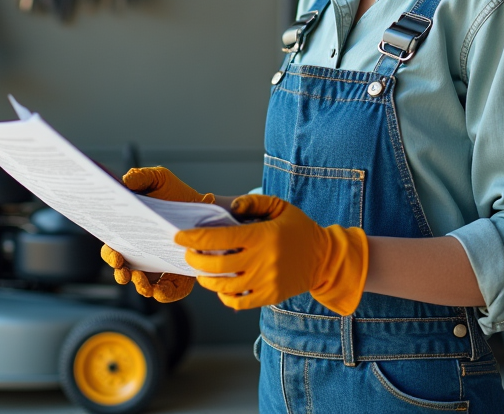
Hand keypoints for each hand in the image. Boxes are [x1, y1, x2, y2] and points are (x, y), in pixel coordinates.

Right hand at [100, 166, 211, 301]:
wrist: (205, 205)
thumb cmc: (177, 193)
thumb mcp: (159, 179)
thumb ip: (141, 177)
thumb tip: (125, 182)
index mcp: (131, 233)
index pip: (113, 247)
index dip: (109, 253)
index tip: (114, 251)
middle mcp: (140, 252)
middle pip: (122, 268)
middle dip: (118, 271)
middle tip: (122, 269)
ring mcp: (157, 266)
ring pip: (141, 284)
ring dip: (137, 285)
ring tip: (140, 280)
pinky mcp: (175, 277)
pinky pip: (165, 292)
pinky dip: (160, 293)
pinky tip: (159, 288)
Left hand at [175, 194, 367, 314]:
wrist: (324, 258)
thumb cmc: (298, 229)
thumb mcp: (280, 206)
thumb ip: (253, 202)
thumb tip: (228, 207)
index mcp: (262, 235)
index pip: (219, 238)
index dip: (194, 238)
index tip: (179, 236)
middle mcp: (263, 260)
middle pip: (216, 265)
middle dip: (194, 259)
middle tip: (187, 254)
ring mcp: (266, 281)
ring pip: (223, 286)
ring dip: (206, 278)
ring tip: (201, 269)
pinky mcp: (269, 296)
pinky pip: (238, 301)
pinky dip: (224, 296)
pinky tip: (220, 286)